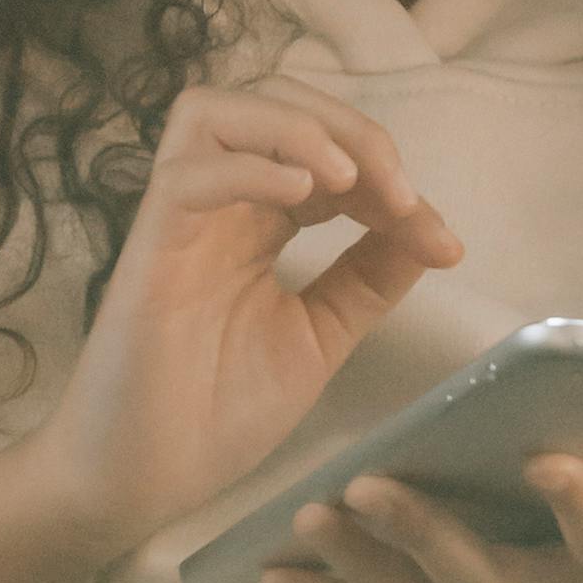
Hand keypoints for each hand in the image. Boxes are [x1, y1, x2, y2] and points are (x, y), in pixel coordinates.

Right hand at [0, 80, 462, 582]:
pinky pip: (187, 174)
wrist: (144, 482)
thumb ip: (368, 279)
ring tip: (349, 181)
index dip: (387, 172)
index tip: (438, 238)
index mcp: (259, 220)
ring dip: (297, 127)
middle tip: (400, 197)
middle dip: (352, 129)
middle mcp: (218, 205)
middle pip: (275, 100)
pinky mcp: (147, 249)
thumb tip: (436, 232)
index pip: (325, 149)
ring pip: (215, 110)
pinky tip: (303, 196)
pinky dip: (250, 165)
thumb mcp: (319, 336)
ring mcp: (177, 220)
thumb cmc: (217, 411)